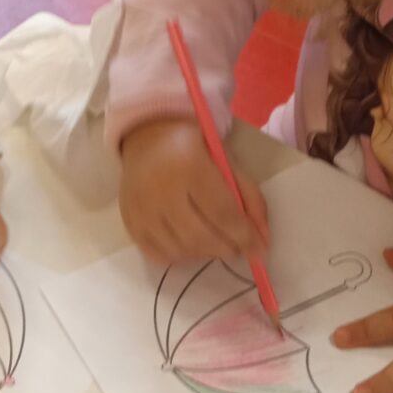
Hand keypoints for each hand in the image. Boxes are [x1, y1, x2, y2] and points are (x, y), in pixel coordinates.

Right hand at [117, 116, 269, 265]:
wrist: (148, 136)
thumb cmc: (194, 148)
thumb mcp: (228, 162)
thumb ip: (250, 199)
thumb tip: (263, 242)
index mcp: (189, 166)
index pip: (221, 212)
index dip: (244, 236)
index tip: (259, 251)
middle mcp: (160, 189)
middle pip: (200, 237)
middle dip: (226, 248)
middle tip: (237, 247)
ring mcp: (141, 209)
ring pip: (181, 251)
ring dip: (206, 254)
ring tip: (214, 242)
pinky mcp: (130, 222)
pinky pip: (159, 256)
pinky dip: (181, 257)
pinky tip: (190, 244)